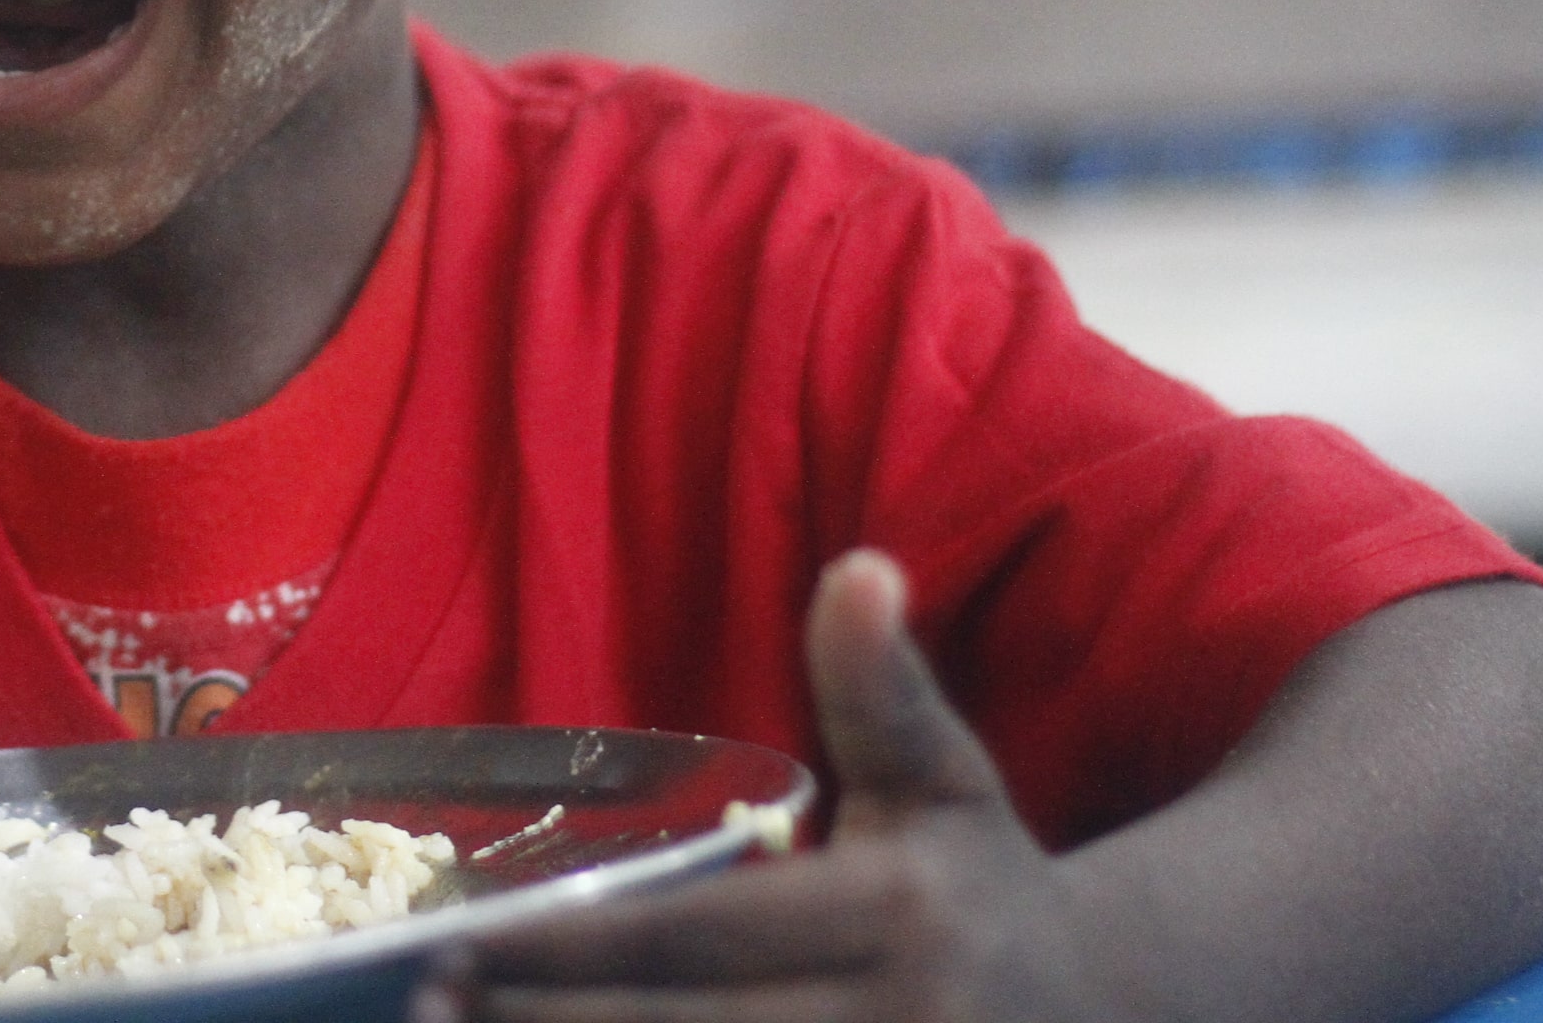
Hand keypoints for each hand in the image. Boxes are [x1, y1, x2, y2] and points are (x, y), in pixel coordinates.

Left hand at [421, 551, 1109, 1022]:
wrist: (1117, 1015)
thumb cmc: (986, 888)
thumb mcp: (944, 781)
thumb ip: (880, 688)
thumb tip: (859, 565)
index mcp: (893, 918)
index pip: (698, 941)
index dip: (573, 949)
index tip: (462, 946)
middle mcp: (898, 1022)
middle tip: (426, 1002)